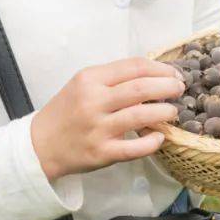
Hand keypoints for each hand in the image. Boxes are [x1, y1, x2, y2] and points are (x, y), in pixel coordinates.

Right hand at [30, 56, 184, 180]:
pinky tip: (159, 137)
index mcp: (90, 79)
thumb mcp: (82, 85)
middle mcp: (93, 101)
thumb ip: (113, 79)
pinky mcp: (101, 153)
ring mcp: (98, 128)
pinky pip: (134, 147)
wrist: (39, 144)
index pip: (134, 66)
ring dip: (164, 112)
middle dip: (168, 87)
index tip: (173, 73)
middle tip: (179, 89)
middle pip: (142, 89)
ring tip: (172, 111)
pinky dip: (152, 142)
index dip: (160, 69)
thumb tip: (153, 75)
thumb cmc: (66, 112)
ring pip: (141, 116)